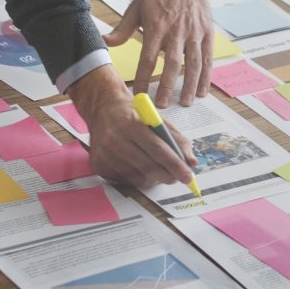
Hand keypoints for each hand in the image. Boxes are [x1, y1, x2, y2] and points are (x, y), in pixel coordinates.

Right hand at [68, 64, 196, 186]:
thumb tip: (192, 162)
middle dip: (167, 175)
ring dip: (153, 179)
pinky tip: (140, 168)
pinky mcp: (97, 164)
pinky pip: (124, 180)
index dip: (175, 165)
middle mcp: (115, 139)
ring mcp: (104, 153)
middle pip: (147, 166)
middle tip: (178, 178)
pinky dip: (137, 178)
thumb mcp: (157, 118)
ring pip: (136, 177)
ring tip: (159, 171)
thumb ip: (176, 139)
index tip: (188, 176)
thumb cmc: (134, 113)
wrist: (102, 107)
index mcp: (131, 124)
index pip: (157, 149)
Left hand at [104, 0, 212, 107]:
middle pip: (171, 64)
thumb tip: (105, 41)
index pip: (147, 57)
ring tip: (185, 102)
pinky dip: (206, 75)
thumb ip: (123, 28)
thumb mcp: (136, 6)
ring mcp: (194, 33)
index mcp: (156, 26)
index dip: (142, 77)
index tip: (137, 94)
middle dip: (166, 86)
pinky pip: (208, 57)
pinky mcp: (207, 32)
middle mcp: (176, 31)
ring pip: (193, 63)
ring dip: (189, 85)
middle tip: (161, 105)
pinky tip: (202, 90)